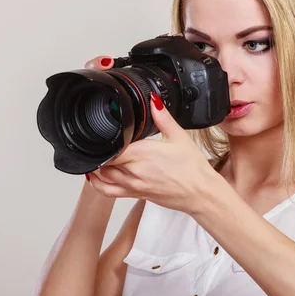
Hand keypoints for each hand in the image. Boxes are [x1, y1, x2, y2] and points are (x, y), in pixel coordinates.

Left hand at [86, 90, 219, 215]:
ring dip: (98, 166)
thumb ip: (163, 118)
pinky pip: (108, 192)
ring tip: (98, 155)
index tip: (105, 132)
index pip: (112, 147)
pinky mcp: (135, 194)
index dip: (104, 140)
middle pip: (104, 161)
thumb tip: (154, 101)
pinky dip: (97, 184)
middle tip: (103, 141)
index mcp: (143, 154)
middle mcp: (134, 171)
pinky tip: (94, 177)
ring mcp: (133, 185)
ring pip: (102, 176)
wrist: (200, 193)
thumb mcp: (179, 137)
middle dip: (102, 151)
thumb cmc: (192, 169)